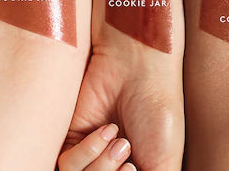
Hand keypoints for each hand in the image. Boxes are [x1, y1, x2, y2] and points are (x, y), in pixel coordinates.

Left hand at [65, 50, 182, 170]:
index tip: (136, 168)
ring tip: (121, 141)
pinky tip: (106, 130)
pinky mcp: (69, 137)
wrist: (141, 67)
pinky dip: (86, 153)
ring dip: (101, 168)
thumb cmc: (160, 109)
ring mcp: (89, 154)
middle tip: (130, 158)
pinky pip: (64, 164)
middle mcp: (110, 166)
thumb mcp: (164, 163)